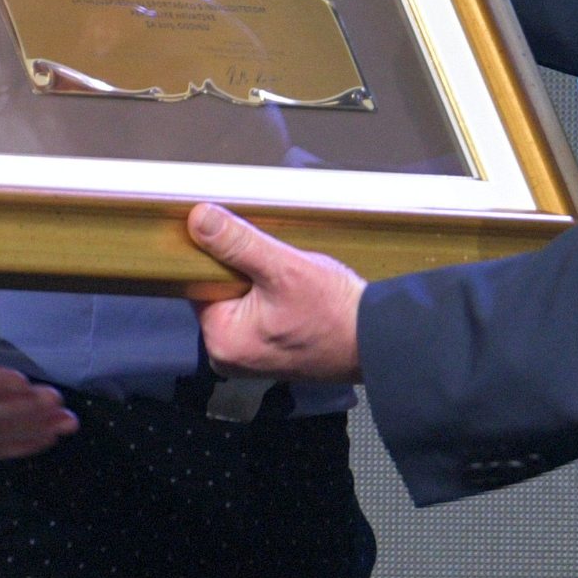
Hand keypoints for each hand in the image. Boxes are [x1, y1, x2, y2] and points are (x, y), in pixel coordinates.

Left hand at [188, 205, 364, 382]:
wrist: (378, 339)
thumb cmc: (335, 313)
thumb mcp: (283, 268)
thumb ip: (238, 244)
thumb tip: (199, 220)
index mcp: (222, 341)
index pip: (200, 283)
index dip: (220, 257)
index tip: (243, 241)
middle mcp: (229, 356)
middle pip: (221, 292)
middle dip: (245, 270)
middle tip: (278, 263)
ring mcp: (251, 357)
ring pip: (242, 300)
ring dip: (262, 282)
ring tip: (292, 279)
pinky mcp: (271, 353)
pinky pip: (259, 313)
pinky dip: (273, 297)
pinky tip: (296, 292)